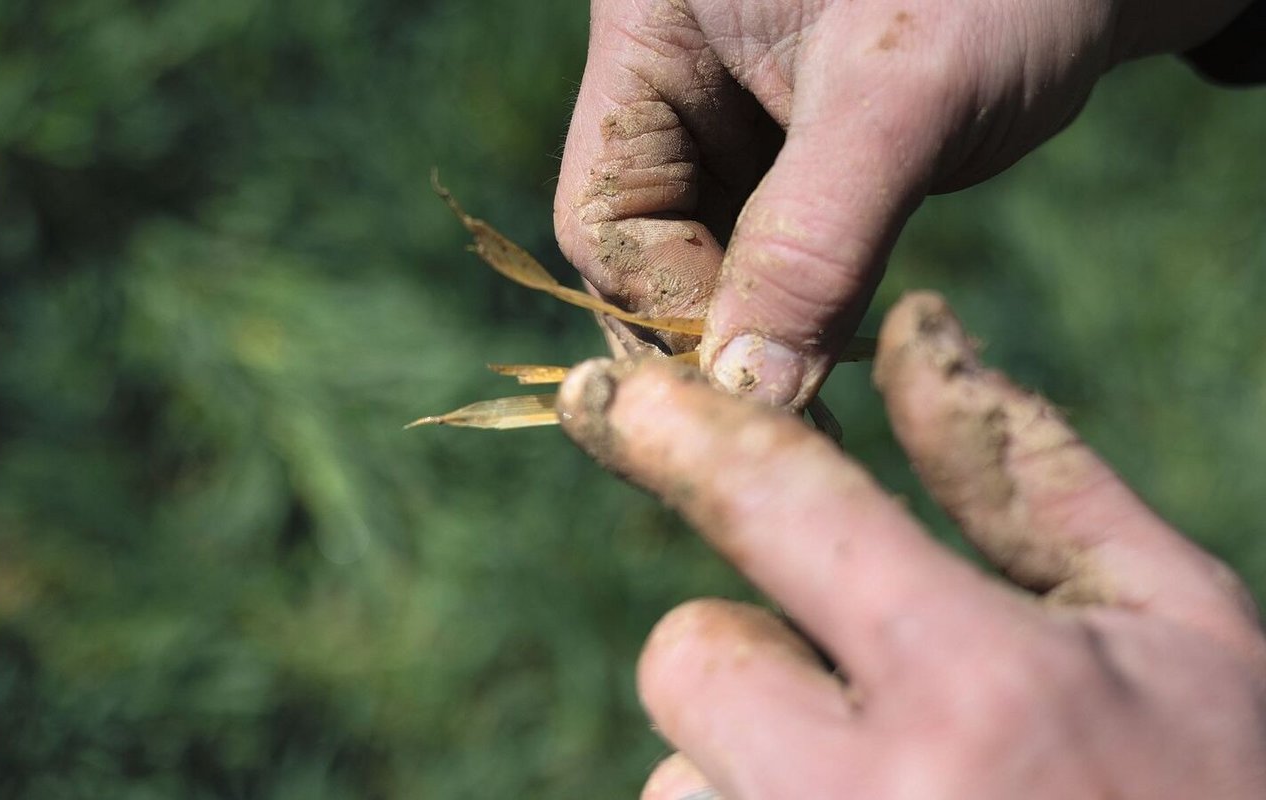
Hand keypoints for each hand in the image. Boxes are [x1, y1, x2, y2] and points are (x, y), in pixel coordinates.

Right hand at [554, 0, 1250, 408]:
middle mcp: (676, 87)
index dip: (665, 310)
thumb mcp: (900, 97)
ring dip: (756, 338)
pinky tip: (837, 360)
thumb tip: (745, 395)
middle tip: (783, 422)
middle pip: (644, 250)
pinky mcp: (796, 169)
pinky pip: (770, 264)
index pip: (606, 214)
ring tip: (815, 408)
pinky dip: (799, 319)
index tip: (750, 388)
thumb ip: (812, 241)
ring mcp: (735, 130)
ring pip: (706, 267)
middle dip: (708, 334)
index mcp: (652, 35)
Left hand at [556, 292, 1265, 798]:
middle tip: (879, 694)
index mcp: (976, 682)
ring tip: (901, 795)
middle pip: (689, 656)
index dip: (680, 434)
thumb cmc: (1220, 789)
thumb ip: (1022, 475)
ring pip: (682, 774)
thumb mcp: (1170, 623)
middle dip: (757, 653)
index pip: (775, 504)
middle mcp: (865, 798)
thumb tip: (911, 335)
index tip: (615, 395)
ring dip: (760, 765)